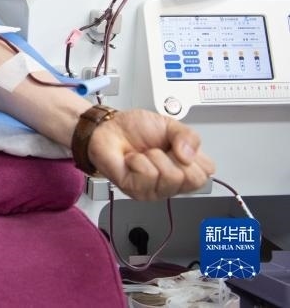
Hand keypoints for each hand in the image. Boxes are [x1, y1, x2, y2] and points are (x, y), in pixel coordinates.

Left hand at [89, 108, 214, 200]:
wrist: (108, 128)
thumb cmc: (135, 129)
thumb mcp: (169, 124)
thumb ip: (188, 136)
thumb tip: (190, 155)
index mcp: (186, 167)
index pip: (208, 172)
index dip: (193, 154)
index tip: (177, 145)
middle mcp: (173, 183)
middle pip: (193, 179)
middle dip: (175, 156)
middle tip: (160, 150)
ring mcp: (156, 189)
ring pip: (171, 177)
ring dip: (154, 157)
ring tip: (144, 154)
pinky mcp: (137, 191)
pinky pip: (148, 175)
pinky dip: (138, 161)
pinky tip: (132, 160)